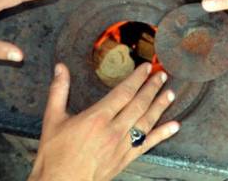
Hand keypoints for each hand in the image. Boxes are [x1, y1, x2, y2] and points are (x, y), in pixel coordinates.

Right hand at [29, 63, 179, 180]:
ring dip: (160, 106)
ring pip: (147, 121)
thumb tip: (60, 69)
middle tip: (162, 75)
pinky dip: (162, 134)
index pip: (123, 92)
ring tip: (170, 94)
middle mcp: (113, 130)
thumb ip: (58, 91)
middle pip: (139, 104)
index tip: (145, 68)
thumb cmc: (55, 155)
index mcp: (97, 117)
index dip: (137, 78)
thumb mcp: (53, 119)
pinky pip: (148, 144)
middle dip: (152, 88)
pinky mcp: (125, 159)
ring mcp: (122, 145)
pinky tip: (174, 127)